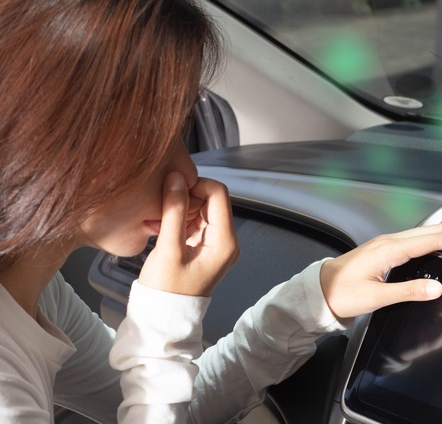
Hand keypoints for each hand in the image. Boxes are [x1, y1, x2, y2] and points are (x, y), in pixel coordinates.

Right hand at [139, 172, 239, 295]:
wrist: (164, 317)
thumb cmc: (166, 289)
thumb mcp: (168, 249)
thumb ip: (173, 211)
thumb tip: (175, 178)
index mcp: (226, 241)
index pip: (218, 193)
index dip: (196, 185)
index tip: (172, 189)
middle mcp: (228, 241)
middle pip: (211, 200)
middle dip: (187, 197)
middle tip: (162, 208)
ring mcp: (218, 244)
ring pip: (202, 210)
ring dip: (181, 209)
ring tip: (160, 221)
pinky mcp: (206, 247)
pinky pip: (196, 222)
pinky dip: (180, 219)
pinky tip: (163, 228)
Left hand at [319, 221, 441, 318]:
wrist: (319, 290)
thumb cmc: (342, 294)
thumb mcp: (376, 298)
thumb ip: (408, 291)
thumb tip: (436, 288)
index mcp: (389, 250)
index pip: (431, 241)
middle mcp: (389, 242)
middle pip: (431, 231)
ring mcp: (386, 243)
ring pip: (425, 232)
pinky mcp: (384, 248)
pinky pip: (416, 237)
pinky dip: (435, 235)